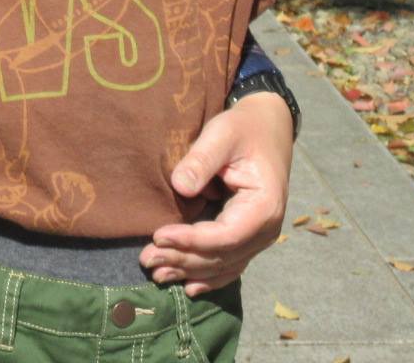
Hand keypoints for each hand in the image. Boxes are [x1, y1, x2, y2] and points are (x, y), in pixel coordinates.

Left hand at [141, 92, 293, 293]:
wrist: (267, 129)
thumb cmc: (243, 129)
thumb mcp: (222, 134)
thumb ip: (202, 159)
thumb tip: (180, 187)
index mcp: (264, 206)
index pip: (225, 236)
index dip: (191, 241)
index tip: (158, 236)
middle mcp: (266, 229)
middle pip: (221, 256)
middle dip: (182, 259)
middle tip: (146, 258)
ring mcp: (259, 237)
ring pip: (223, 265)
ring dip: (189, 270)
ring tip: (155, 271)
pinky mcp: (248, 236)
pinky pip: (229, 264)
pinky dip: (208, 277)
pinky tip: (187, 285)